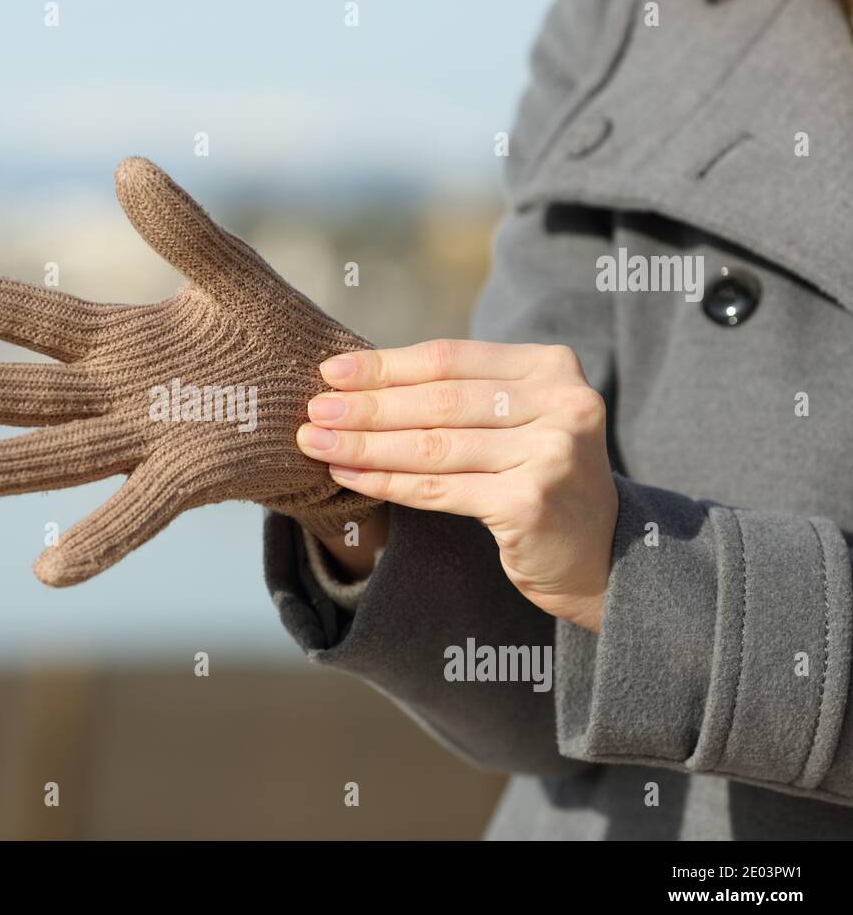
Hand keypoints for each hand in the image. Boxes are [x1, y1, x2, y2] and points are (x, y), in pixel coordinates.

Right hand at [0, 157, 377, 586]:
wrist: (342, 406)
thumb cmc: (280, 340)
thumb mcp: (232, 275)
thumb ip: (182, 231)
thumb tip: (127, 166)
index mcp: (122, 343)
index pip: (34, 319)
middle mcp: (120, 396)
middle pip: (28, 393)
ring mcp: (151, 441)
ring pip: (64, 454)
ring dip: (4, 467)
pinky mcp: (193, 477)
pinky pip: (138, 512)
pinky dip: (97, 540)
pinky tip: (48, 572)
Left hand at [296, 339, 617, 630]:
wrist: (601, 555)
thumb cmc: (538, 477)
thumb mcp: (515, 420)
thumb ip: (462, 395)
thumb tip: (356, 381)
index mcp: (552, 366)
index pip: (450, 359)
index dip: (386, 365)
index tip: (331, 371)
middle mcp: (561, 402)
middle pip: (439, 401)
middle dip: (367, 406)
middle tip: (313, 409)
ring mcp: (551, 452)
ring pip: (433, 446)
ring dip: (365, 443)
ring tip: (316, 441)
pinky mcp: (531, 502)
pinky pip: (439, 489)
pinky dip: (386, 481)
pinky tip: (348, 474)